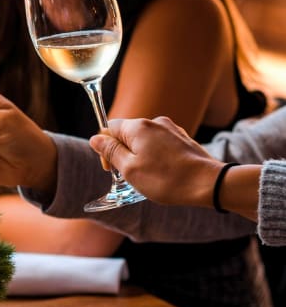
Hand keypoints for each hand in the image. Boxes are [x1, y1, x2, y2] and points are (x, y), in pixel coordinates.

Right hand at [89, 117, 221, 206]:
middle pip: (127, 133)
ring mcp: (171, 129)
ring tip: (150, 176)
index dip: (105, 148)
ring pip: (144, 139)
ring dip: (141, 155)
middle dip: (123, 153)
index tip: (111, 169)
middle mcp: (154, 122)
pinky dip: (157, 156)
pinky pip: (161, 143)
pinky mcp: (183, 138)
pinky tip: (164, 173)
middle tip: (130, 175)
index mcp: (137, 127)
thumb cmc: (167, 179)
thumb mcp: (130, 169)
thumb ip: (111, 151)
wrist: (210, 183)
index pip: (109, 128)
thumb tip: (96, 138)